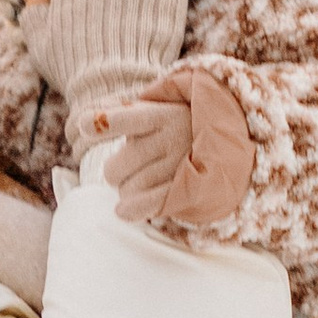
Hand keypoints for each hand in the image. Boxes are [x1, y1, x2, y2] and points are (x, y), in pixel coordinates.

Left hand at [90, 68, 252, 227]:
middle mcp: (172, 140)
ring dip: (128, 188)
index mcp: (163, 114)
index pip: (125, 119)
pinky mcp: (190, 190)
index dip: (102, 123)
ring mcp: (181, 167)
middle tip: (129, 165)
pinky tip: (123, 210)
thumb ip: (118, 110)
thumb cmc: (181, 122)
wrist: (236, 138)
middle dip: (116, 169)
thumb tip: (81, 121)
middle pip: (115, 167)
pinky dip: (132, 210)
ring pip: (129, 189)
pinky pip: (150, 206)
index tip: (84, 126)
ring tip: (143, 179)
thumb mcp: (156, 107)